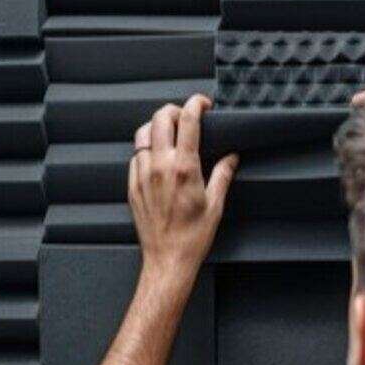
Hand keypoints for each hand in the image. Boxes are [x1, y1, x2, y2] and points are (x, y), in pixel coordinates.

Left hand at [129, 94, 238, 282]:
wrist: (168, 260)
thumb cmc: (193, 237)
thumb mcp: (216, 205)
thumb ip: (223, 174)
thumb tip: (232, 157)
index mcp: (184, 168)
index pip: (188, 120)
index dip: (196, 104)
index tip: (203, 104)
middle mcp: (160, 167)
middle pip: (161, 117)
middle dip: (175, 110)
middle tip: (186, 117)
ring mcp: (143, 175)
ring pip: (143, 133)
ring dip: (157, 126)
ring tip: (170, 134)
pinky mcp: (133, 186)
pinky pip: (135, 155)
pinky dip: (147, 148)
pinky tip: (158, 157)